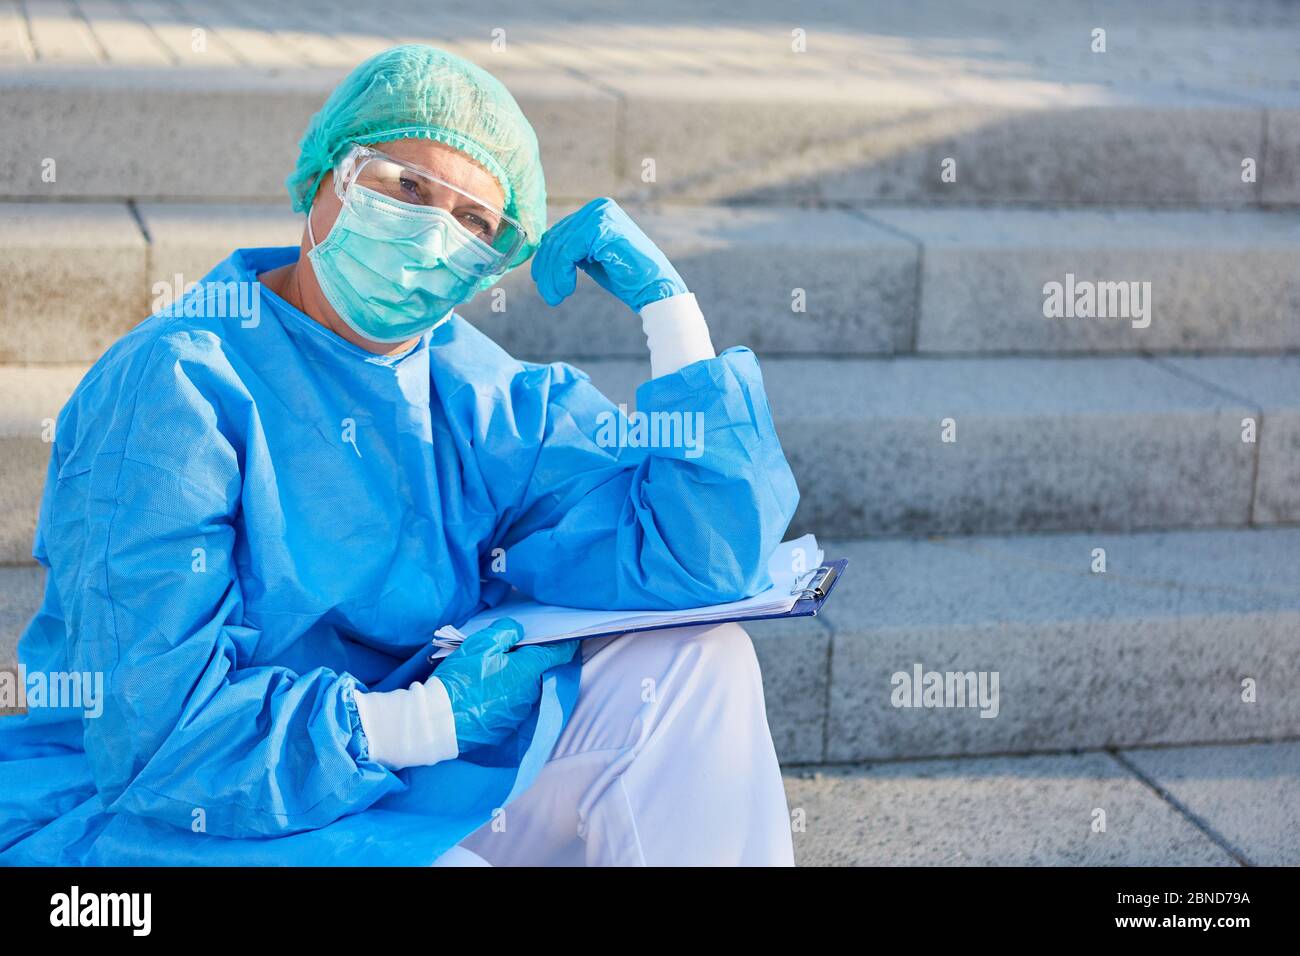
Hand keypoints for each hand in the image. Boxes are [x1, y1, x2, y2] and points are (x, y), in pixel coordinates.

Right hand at [433, 618, 578, 748]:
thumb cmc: (459, 680)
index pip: (559, 653)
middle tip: (510, 650)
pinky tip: (485, 692)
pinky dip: (505, 696)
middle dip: (530, 660)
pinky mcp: (506, 727)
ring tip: (491, 672)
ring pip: (525, 689)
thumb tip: (518, 632)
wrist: (438, 723)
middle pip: (539, 671)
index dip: (565, 643)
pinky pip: (512, 705)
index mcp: (527, 671)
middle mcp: (530, 694)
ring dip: (516, 679)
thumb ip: (505, 632)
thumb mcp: (478, 645)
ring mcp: (519, 713)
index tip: (568, 636)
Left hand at [531, 197, 686, 312]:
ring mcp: (600, 215)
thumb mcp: (593, 258)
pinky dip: (560, 273)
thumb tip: (543, 250)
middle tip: (549, 296)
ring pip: (559, 246)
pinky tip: (566, 289)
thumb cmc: (627, 278)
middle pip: (556, 238)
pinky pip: (567, 251)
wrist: (656, 290)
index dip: (545, 259)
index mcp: (597, 211)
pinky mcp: (601, 228)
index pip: (559, 232)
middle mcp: (598, 207)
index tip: (543, 282)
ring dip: (553, 276)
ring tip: (555, 297)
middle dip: (547, 270)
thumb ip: (573, 249)